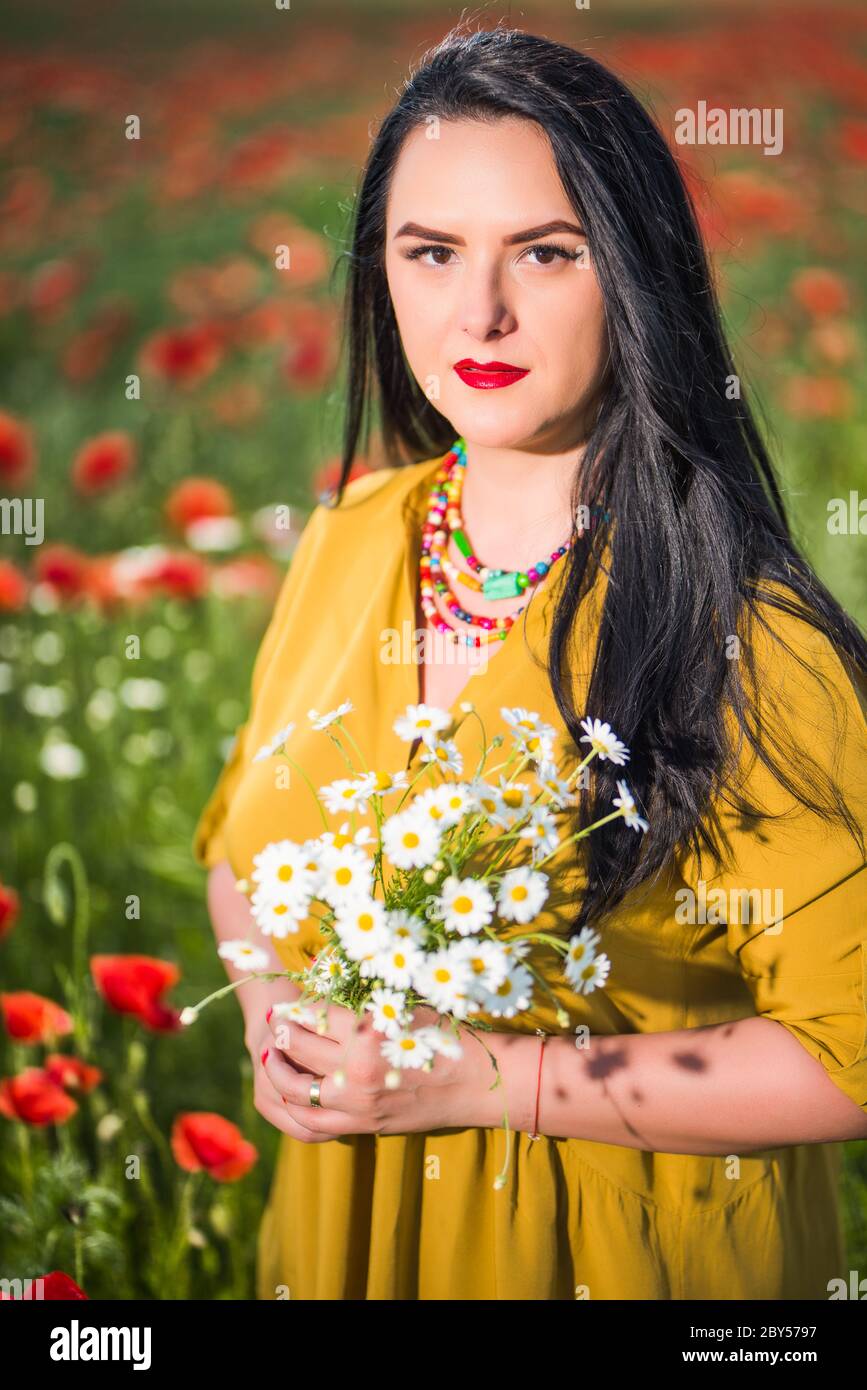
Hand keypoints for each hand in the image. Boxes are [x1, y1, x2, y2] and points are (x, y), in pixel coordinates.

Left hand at [259, 999, 500, 1139]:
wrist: (479, 1085)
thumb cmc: (448, 1037)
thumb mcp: (405, 1008)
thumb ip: (364, 1003)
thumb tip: (322, 986)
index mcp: (370, 1032)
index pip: (317, 1013)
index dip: (298, 1004)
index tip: (288, 999)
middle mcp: (358, 1071)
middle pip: (300, 1047)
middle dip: (282, 1029)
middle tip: (275, 1018)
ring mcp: (357, 1105)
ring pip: (295, 1090)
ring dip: (278, 1071)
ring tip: (272, 1055)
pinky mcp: (362, 1126)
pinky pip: (312, 1123)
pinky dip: (292, 1107)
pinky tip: (288, 1092)